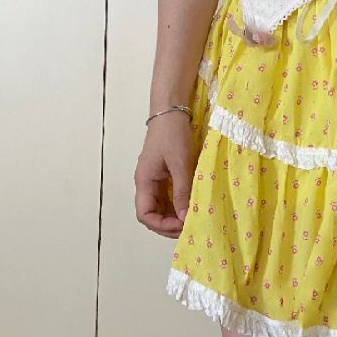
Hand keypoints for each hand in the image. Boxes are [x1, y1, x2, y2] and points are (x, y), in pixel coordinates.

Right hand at [134, 111, 193, 238]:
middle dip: (169, 224)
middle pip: (152, 214)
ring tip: (192, 217)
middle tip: (190, 225)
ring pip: (161, 207)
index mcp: (144, 181)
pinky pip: (168, 196)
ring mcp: (154, 179)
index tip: (181, 224)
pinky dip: (178, 204)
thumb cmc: (173, 135)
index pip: (144, 214)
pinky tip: (191, 205)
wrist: (171, 111)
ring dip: (174, 216)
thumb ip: (182, 192)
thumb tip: (185, 218)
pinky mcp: (163, 175)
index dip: (161, 225)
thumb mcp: (181, 165)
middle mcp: (146, 184)